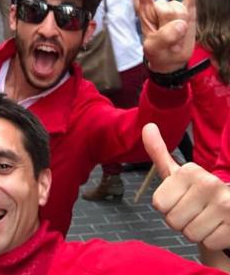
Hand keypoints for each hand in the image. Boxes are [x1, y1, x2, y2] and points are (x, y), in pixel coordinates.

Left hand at [131, 0, 198, 72]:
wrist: (172, 60)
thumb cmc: (158, 53)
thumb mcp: (154, 49)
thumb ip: (164, 38)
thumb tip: (181, 24)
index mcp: (145, 12)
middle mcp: (158, 5)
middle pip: (166, 6)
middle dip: (168, 23)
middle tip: (167, 38)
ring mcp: (174, 7)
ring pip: (180, 8)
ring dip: (180, 25)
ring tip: (176, 36)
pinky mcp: (189, 10)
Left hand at [143, 123, 229, 249]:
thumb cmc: (197, 193)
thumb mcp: (176, 173)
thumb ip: (159, 152)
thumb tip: (147, 126)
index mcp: (191, 171)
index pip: (159, 204)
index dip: (167, 207)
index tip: (181, 199)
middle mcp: (209, 184)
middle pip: (172, 220)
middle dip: (180, 221)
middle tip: (194, 212)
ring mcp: (226, 204)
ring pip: (190, 233)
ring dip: (196, 231)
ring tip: (206, 219)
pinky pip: (208, 242)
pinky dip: (211, 240)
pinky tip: (218, 227)